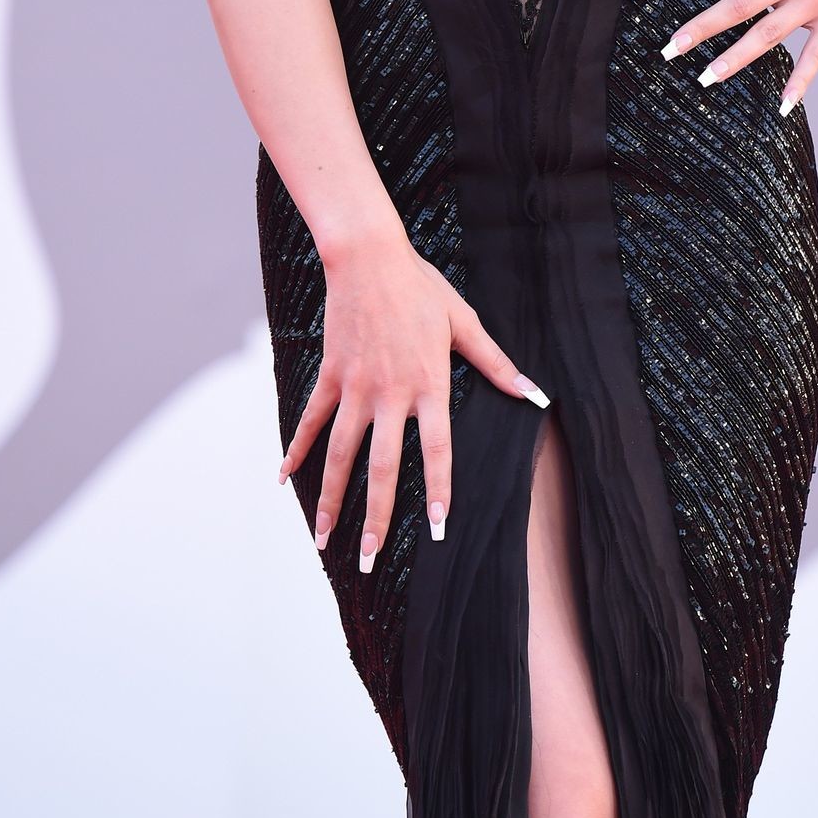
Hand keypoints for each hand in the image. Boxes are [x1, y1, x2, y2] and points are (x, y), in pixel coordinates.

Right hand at [276, 231, 550, 571]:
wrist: (369, 257)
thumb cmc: (422, 288)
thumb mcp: (464, 323)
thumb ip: (495, 363)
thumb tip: (533, 393)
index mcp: (428, 384)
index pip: (435, 451)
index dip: (436, 492)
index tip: (436, 531)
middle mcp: (390, 394)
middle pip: (381, 468)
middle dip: (375, 519)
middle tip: (368, 560)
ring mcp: (355, 387)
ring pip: (340, 455)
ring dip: (331, 499)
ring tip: (324, 539)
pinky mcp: (331, 375)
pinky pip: (312, 420)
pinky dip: (297, 449)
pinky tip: (284, 478)